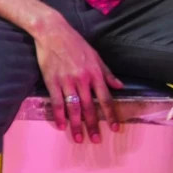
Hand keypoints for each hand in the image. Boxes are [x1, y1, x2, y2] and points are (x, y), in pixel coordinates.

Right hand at [32, 13, 122, 142]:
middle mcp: (82, 79)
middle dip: (94, 125)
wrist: (52, 31)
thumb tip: (120, 86)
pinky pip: (57, 101)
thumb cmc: (75, 42)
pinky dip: (59, 115)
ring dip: (77, 125)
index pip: (106, 99)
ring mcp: (66, 81)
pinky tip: (61, 125)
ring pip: (74, 107)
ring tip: (79, 138)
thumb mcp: (95, 55)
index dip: (111, 115)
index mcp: (95, 73)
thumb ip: (107, 73)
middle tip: (96, 140)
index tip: (115, 129)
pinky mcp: (52, 80)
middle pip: (90, 107)